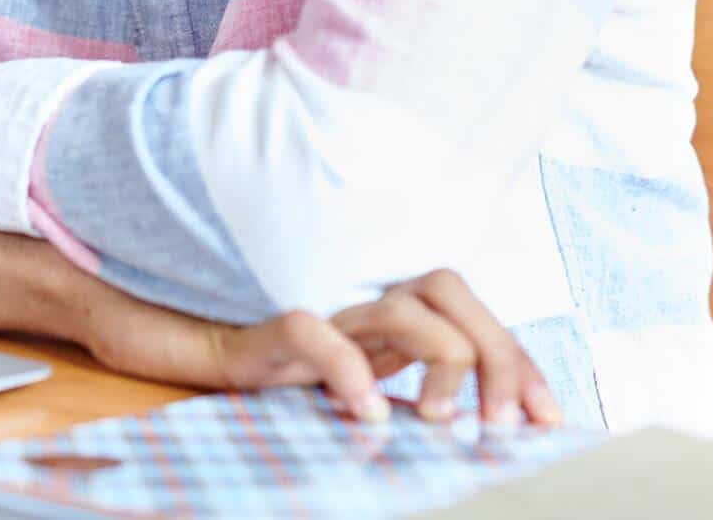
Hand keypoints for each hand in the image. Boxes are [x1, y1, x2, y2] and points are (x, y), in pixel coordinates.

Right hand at [68, 267, 558, 427]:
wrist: (164, 334)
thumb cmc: (261, 361)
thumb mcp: (346, 377)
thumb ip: (398, 380)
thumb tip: (471, 417)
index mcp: (386, 307)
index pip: (470, 310)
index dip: (517, 359)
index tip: (549, 417)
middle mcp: (360, 297)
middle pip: (450, 291)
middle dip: (495, 354)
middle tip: (506, 422)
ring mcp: (317, 307)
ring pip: (402, 305)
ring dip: (439, 360)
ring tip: (439, 421)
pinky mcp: (266, 329)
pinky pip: (314, 334)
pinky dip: (350, 372)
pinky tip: (368, 415)